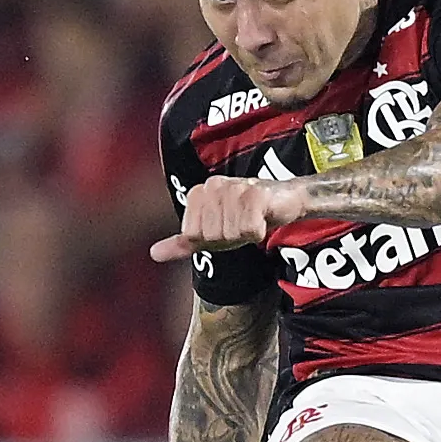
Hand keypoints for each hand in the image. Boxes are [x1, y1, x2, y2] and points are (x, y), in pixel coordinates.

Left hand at [152, 175, 301, 262]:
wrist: (286, 200)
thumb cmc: (247, 215)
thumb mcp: (212, 231)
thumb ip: (183, 243)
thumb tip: (154, 254)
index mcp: (198, 193)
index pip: (192, 235)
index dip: (212, 240)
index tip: (227, 227)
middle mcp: (213, 186)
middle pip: (211, 236)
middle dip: (230, 238)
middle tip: (243, 225)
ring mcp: (233, 188)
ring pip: (230, 233)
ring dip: (245, 235)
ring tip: (253, 220)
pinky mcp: (255, 194)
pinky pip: (249, 229)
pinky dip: (258, 232)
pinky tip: (263, 220)